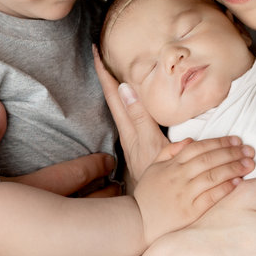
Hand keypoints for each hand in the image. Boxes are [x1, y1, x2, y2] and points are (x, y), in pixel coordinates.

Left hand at [94, 46, 165, 179]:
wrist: (158, 204)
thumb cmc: (159, 175)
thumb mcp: (151, 143)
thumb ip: (140, 117)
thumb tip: (125, 88)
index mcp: (129, 126)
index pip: (113, 94)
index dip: (104, 73)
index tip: (95, 51)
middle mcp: (127, 130)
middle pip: (113, 97)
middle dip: (105, 74)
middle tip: (98, 51)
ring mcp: (133, 137)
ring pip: (119, 105)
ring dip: (114, 86)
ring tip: (111, 67)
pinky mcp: (139, 143)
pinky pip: (130, 114)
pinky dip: (127, 99)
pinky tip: (130, 97)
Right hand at [132, 136, 252, 242]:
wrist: (137, 222)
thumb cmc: (147, 195)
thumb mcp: (153, 168)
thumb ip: (170, 152)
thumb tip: (190, 140)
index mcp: (171, 165)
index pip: (199, 148)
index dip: (219, 142)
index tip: (237, 141)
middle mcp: (179, 177)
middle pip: (209, 159)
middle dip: (232, 153)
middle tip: (250, 150)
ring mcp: (184, 194)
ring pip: (212, 176)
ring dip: (233, 168)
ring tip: (249, 164)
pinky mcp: (189, 212)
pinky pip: (210, 197)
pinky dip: (224, 188)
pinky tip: (238, 182)